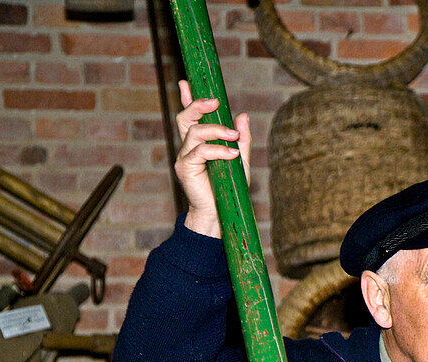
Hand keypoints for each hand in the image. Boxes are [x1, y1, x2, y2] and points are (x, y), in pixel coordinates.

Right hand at [174, 80, 250, 238]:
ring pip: (195, 132)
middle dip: (198, 105)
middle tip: (215, 102)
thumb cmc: (229, 188)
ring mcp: (185, 157)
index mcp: (199, 143)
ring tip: (233, 137)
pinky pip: (201, 152)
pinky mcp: (185, 168)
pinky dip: (218, 150)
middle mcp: (188, 147)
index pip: (190, 117)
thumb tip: (242, 115)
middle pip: (186, 118)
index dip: (187, 99)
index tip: (185, 83)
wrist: (222, 213)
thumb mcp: (240, 160)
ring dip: (217, 131)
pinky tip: (231, 154)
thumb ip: (241, 139)